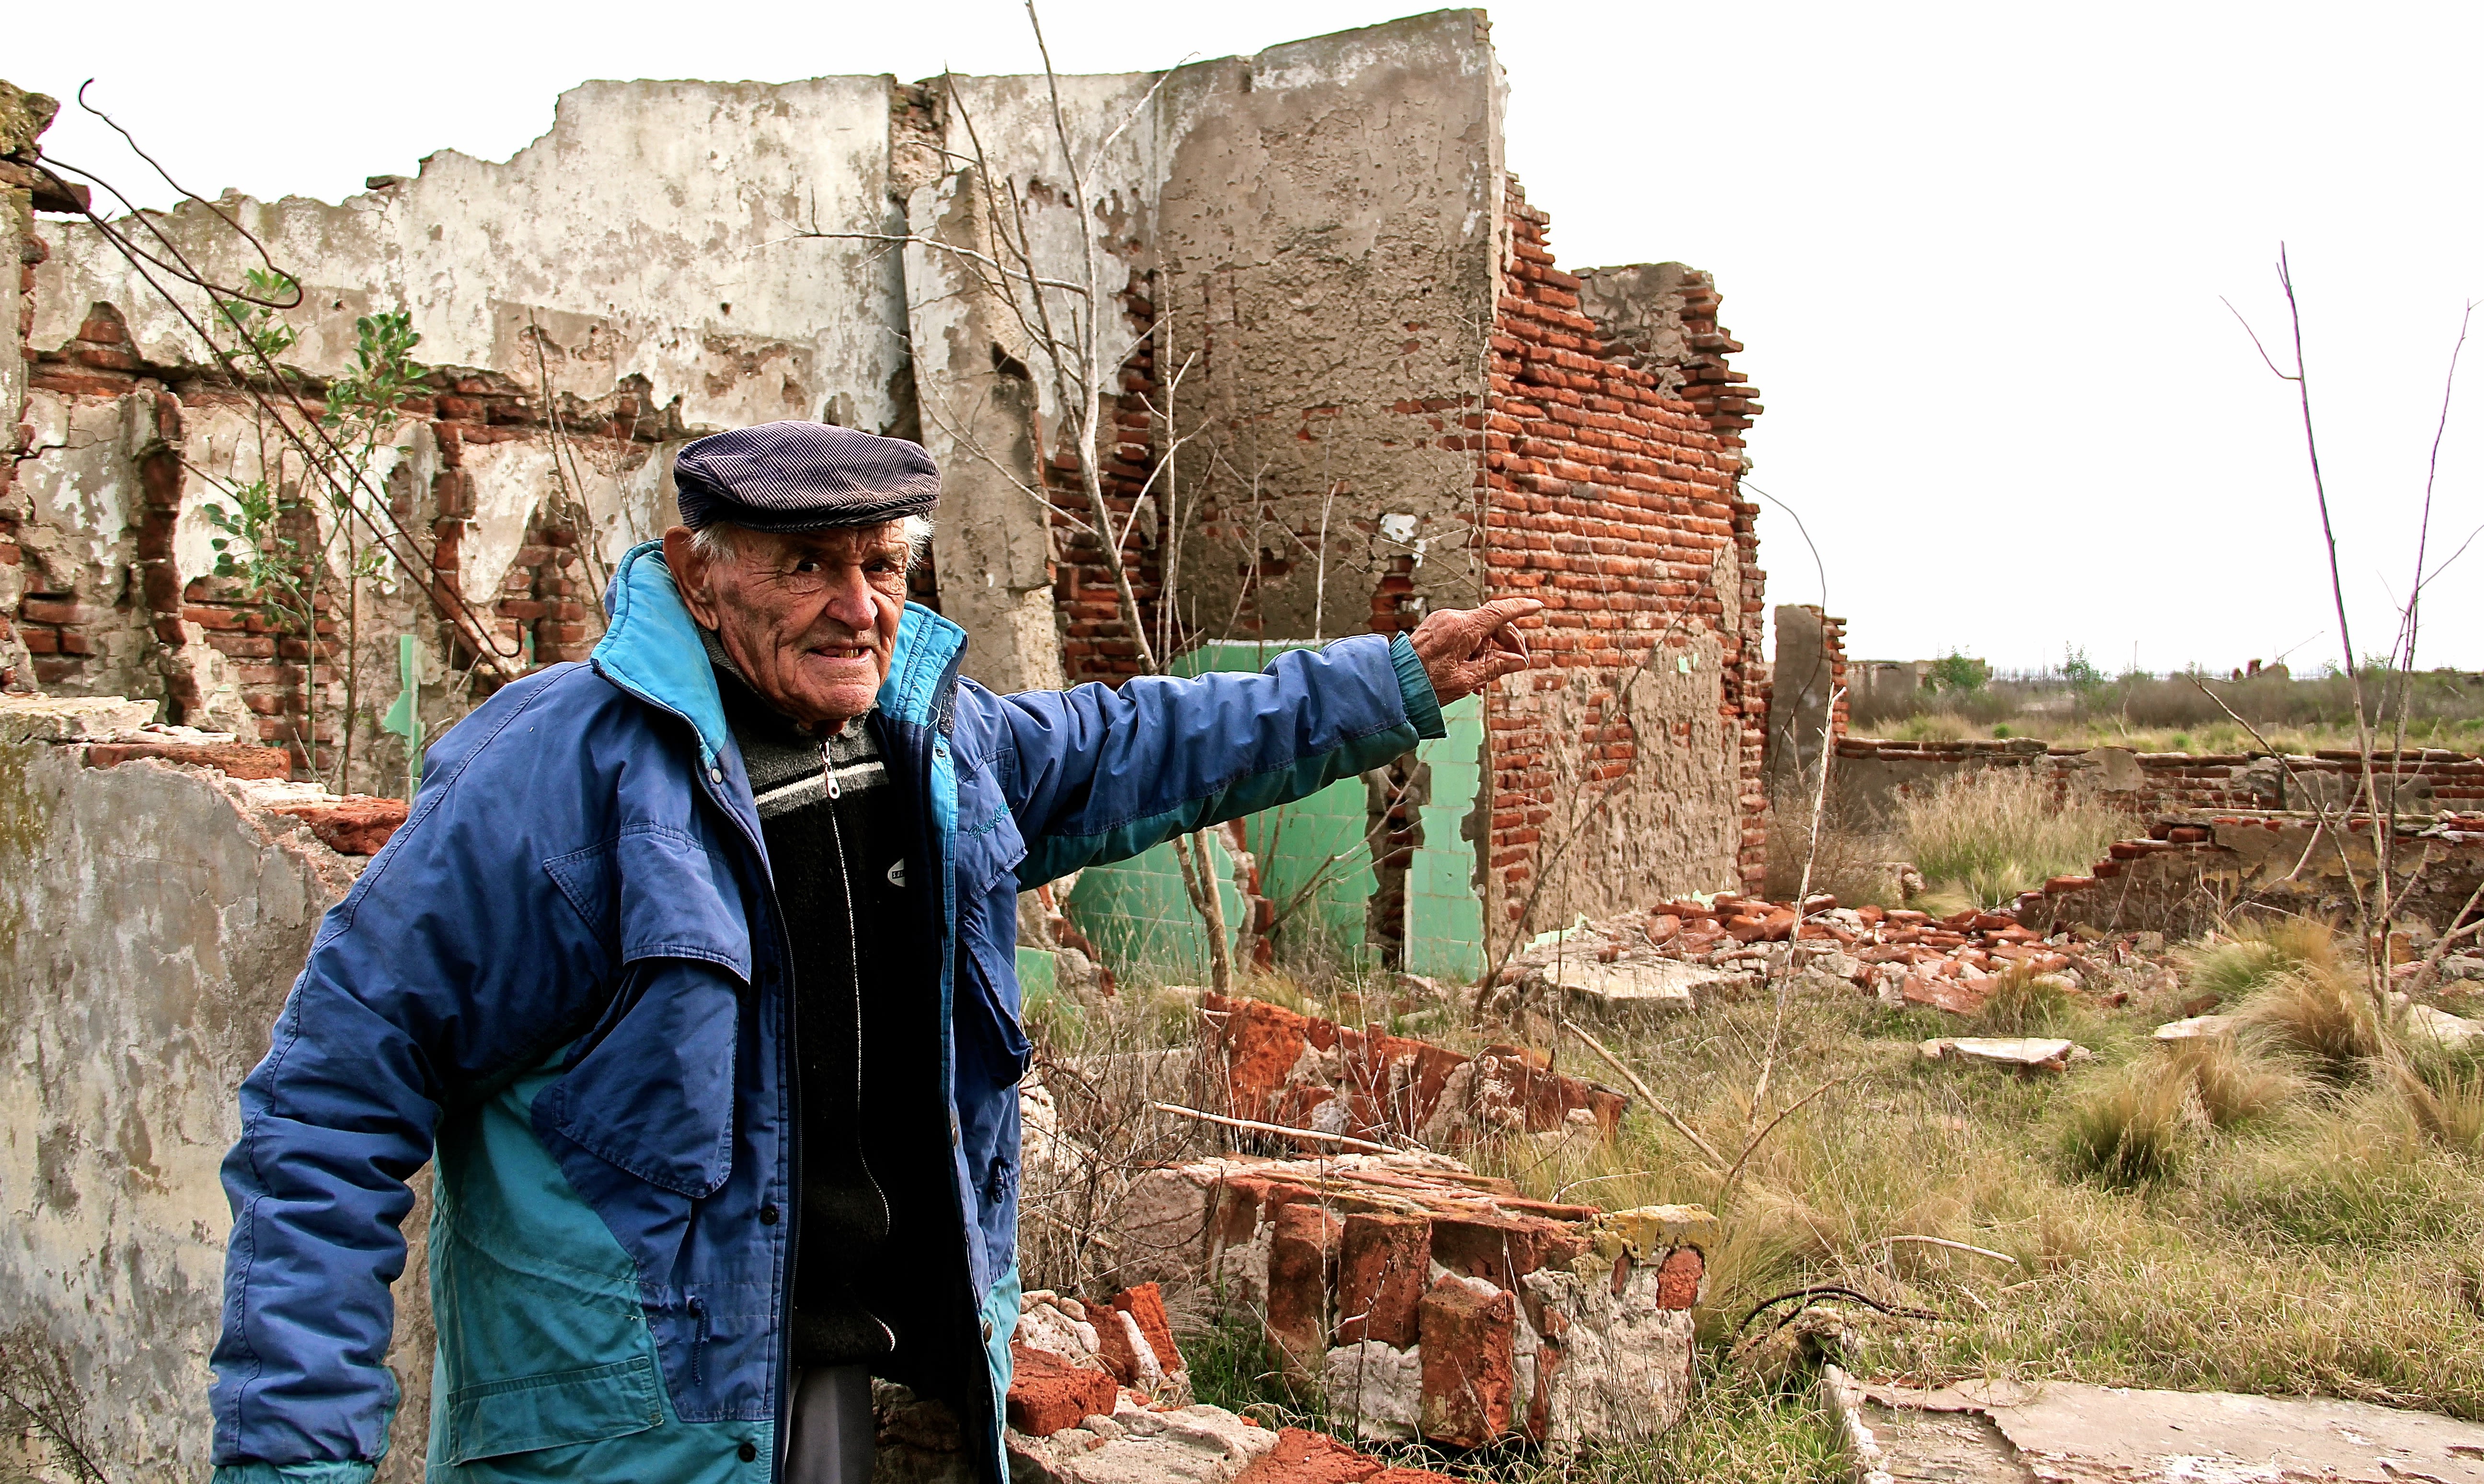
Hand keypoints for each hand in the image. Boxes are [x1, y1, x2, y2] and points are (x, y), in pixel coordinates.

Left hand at [1408, 598, 1543, 702]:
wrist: (1392, 685)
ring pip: (1478, 631)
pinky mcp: (1435, 629)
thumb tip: (1519, 661)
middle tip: (1517, 664)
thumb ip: (1495, 668)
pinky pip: (1463, 635)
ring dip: (1489, 652)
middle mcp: (1452, 619)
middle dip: (1507, 643)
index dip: (1521, 608)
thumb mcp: (1466, 681)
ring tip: (1487, 681)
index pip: (1499, 612)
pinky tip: (1475, 677)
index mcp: (1461, 628)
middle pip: (1492, 624)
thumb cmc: (1426, 685)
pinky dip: (1473, 651)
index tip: (1538, 605)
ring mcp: (1442, 622)